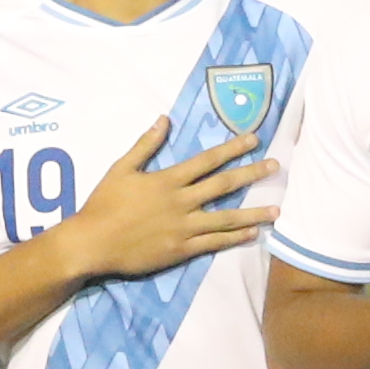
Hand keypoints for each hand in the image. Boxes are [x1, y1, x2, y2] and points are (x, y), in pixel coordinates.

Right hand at [61, 116, 275, 277]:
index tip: (254, 139)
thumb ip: (146, 144)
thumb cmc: (104, 204)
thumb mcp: (121, 168)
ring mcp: (183, 227)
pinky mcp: (181, 249)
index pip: (207, 160)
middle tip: (276, 167)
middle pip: (224, 184)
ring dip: (253, 213)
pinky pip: (213, 243)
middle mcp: (181, 201)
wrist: (93, 242)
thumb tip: (164, 119)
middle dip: (252, 174)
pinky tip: (251, 234)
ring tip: (276, 210)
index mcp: (168, 180)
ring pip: (226, 217)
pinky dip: (234, 238)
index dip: (233, 148)